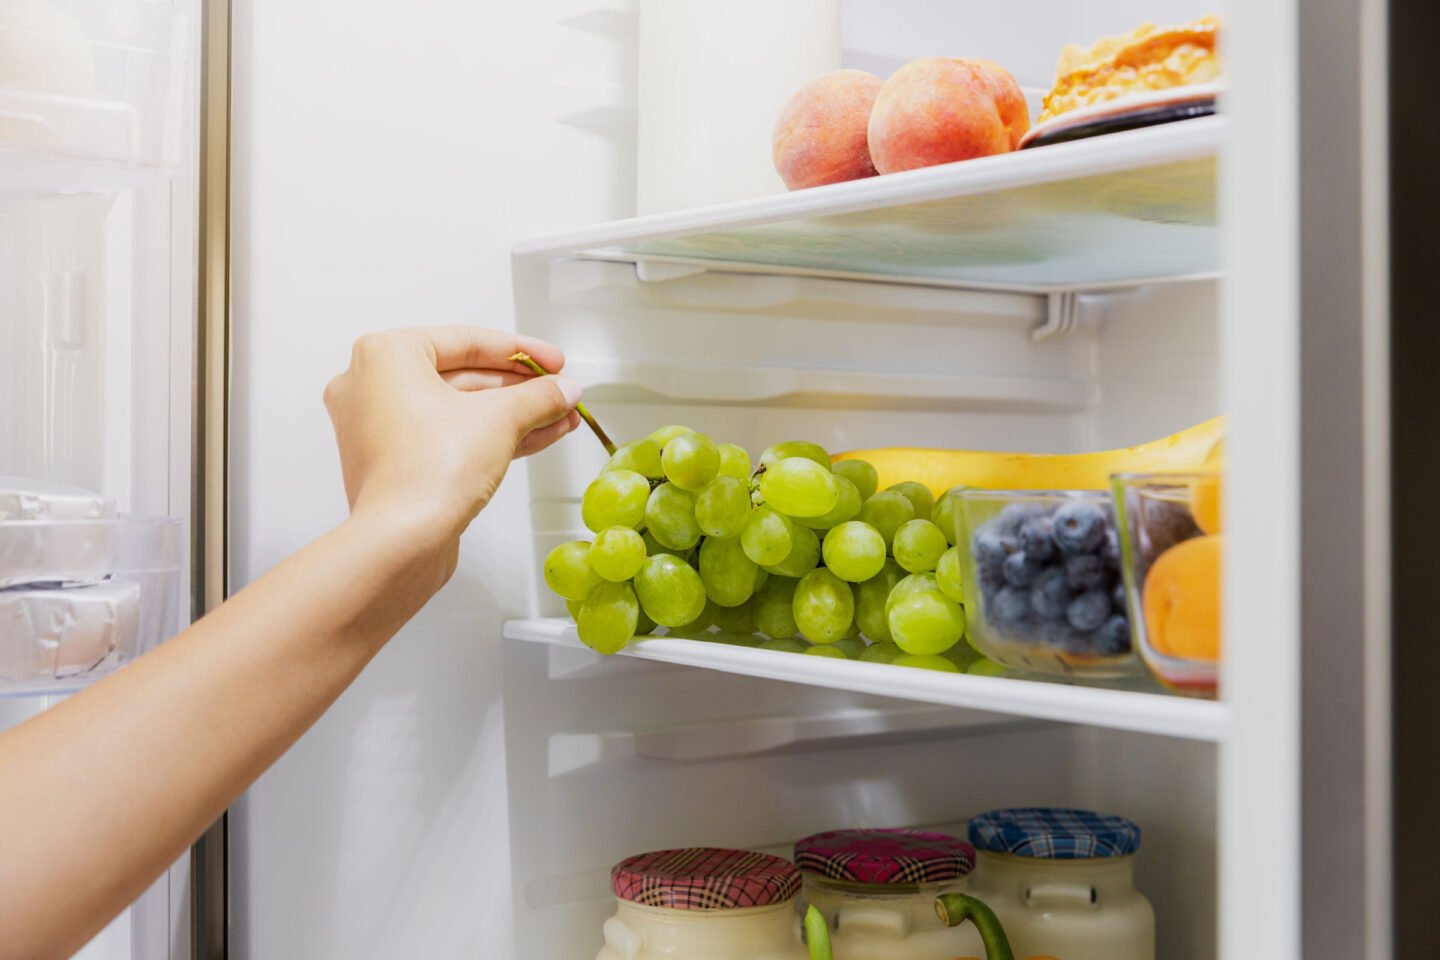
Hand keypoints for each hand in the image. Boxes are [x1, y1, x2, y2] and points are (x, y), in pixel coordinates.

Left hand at [323, 326, 580, 554]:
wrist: (401, 542)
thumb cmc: (428, 472)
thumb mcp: (501, 419)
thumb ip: (538, 396)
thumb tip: (562, 390)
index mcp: (385, 356)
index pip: (467, 342)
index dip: (521, 351)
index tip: (552, 361)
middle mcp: (372, 387)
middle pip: (464, 376)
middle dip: (519, 389)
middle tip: (557, 391)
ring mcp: (380, 428)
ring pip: (460, 411)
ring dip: (513, 415)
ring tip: (558, 417)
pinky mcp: (394, 463)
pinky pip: (449, 437)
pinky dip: (489, 436)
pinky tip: (535, 437)